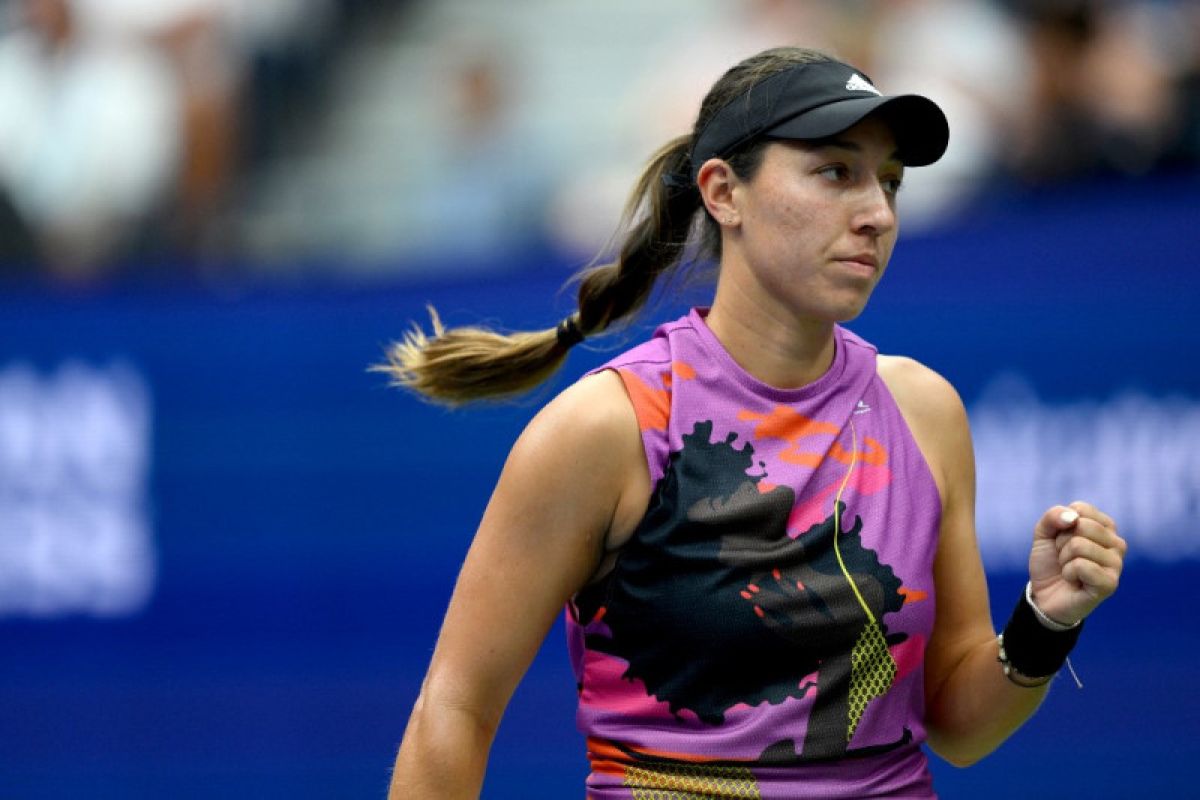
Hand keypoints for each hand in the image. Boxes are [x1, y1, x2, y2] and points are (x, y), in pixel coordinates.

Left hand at [1028, 501, 1126, 625]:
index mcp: (1105, 527)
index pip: (1080, 509)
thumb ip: (1053, 516)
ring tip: (1069, 570)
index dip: (1060, 525)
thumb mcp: (1043, 533)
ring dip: (1064, 559)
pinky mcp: (1111, 583)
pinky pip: (1081, 566)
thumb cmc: (1050, 563)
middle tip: (1064, 558)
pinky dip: (1068, 573)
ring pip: (1079, 545)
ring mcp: (1116, 564)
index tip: (1061, 540)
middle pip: (1081, 525)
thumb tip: (1072, 517)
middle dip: (1061, 542)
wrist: (1044, 596)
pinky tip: (1074, 582)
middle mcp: (1117, 543)